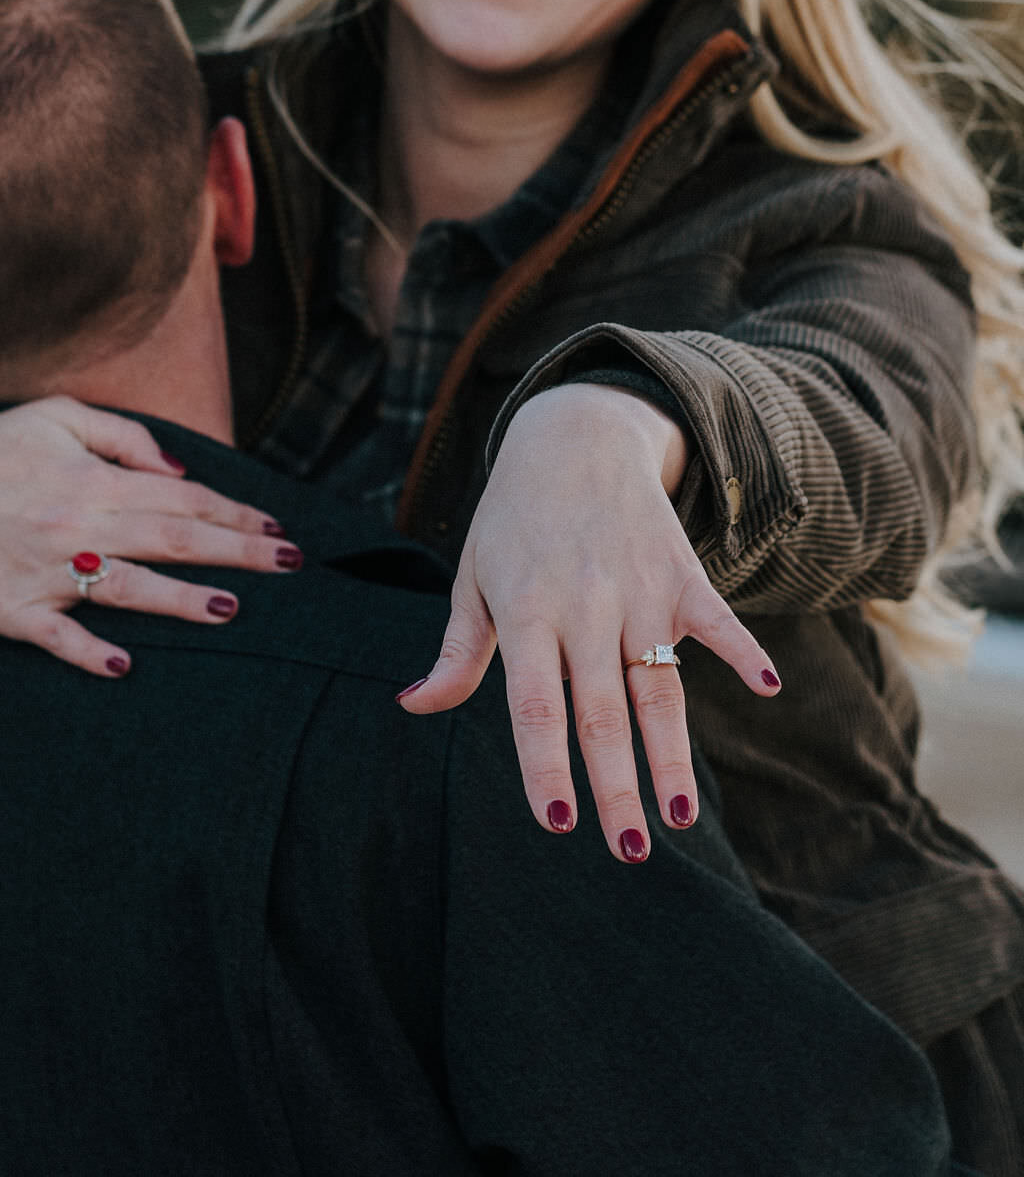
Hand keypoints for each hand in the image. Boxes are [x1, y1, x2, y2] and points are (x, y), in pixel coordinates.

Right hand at [0, 397, 299, 676]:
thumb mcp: (52, 416)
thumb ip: (121, 435)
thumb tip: (178, 469)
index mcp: (93, 482)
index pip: (182, 498)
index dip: (233, 512)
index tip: (275, 526)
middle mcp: (77, 527)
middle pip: (173, 539)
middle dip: (236, 550)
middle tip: (290, 562)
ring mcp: (45, 571)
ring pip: (126, 589)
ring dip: (180, 601)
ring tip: (230, 609)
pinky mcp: (11, 610)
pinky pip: (54, 636)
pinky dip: (86, 652)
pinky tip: (125, 666)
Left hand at [398, 384, 779, 861]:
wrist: (575, 436)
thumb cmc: (514, 517)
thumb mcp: (475, 576)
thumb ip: (457, 650)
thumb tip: (414, 706)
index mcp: (526, 610)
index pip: (536, 704)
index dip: (547, 765)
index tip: (558, 823)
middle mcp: (585, 605)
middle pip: (603, 710)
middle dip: (618, 787)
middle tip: (632, 852)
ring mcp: (639, 588)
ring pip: (660, 685)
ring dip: (674, 754)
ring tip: (683, 815)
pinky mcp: (681, 573)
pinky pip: (716, 619)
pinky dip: (743, 650)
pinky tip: (768, 688)